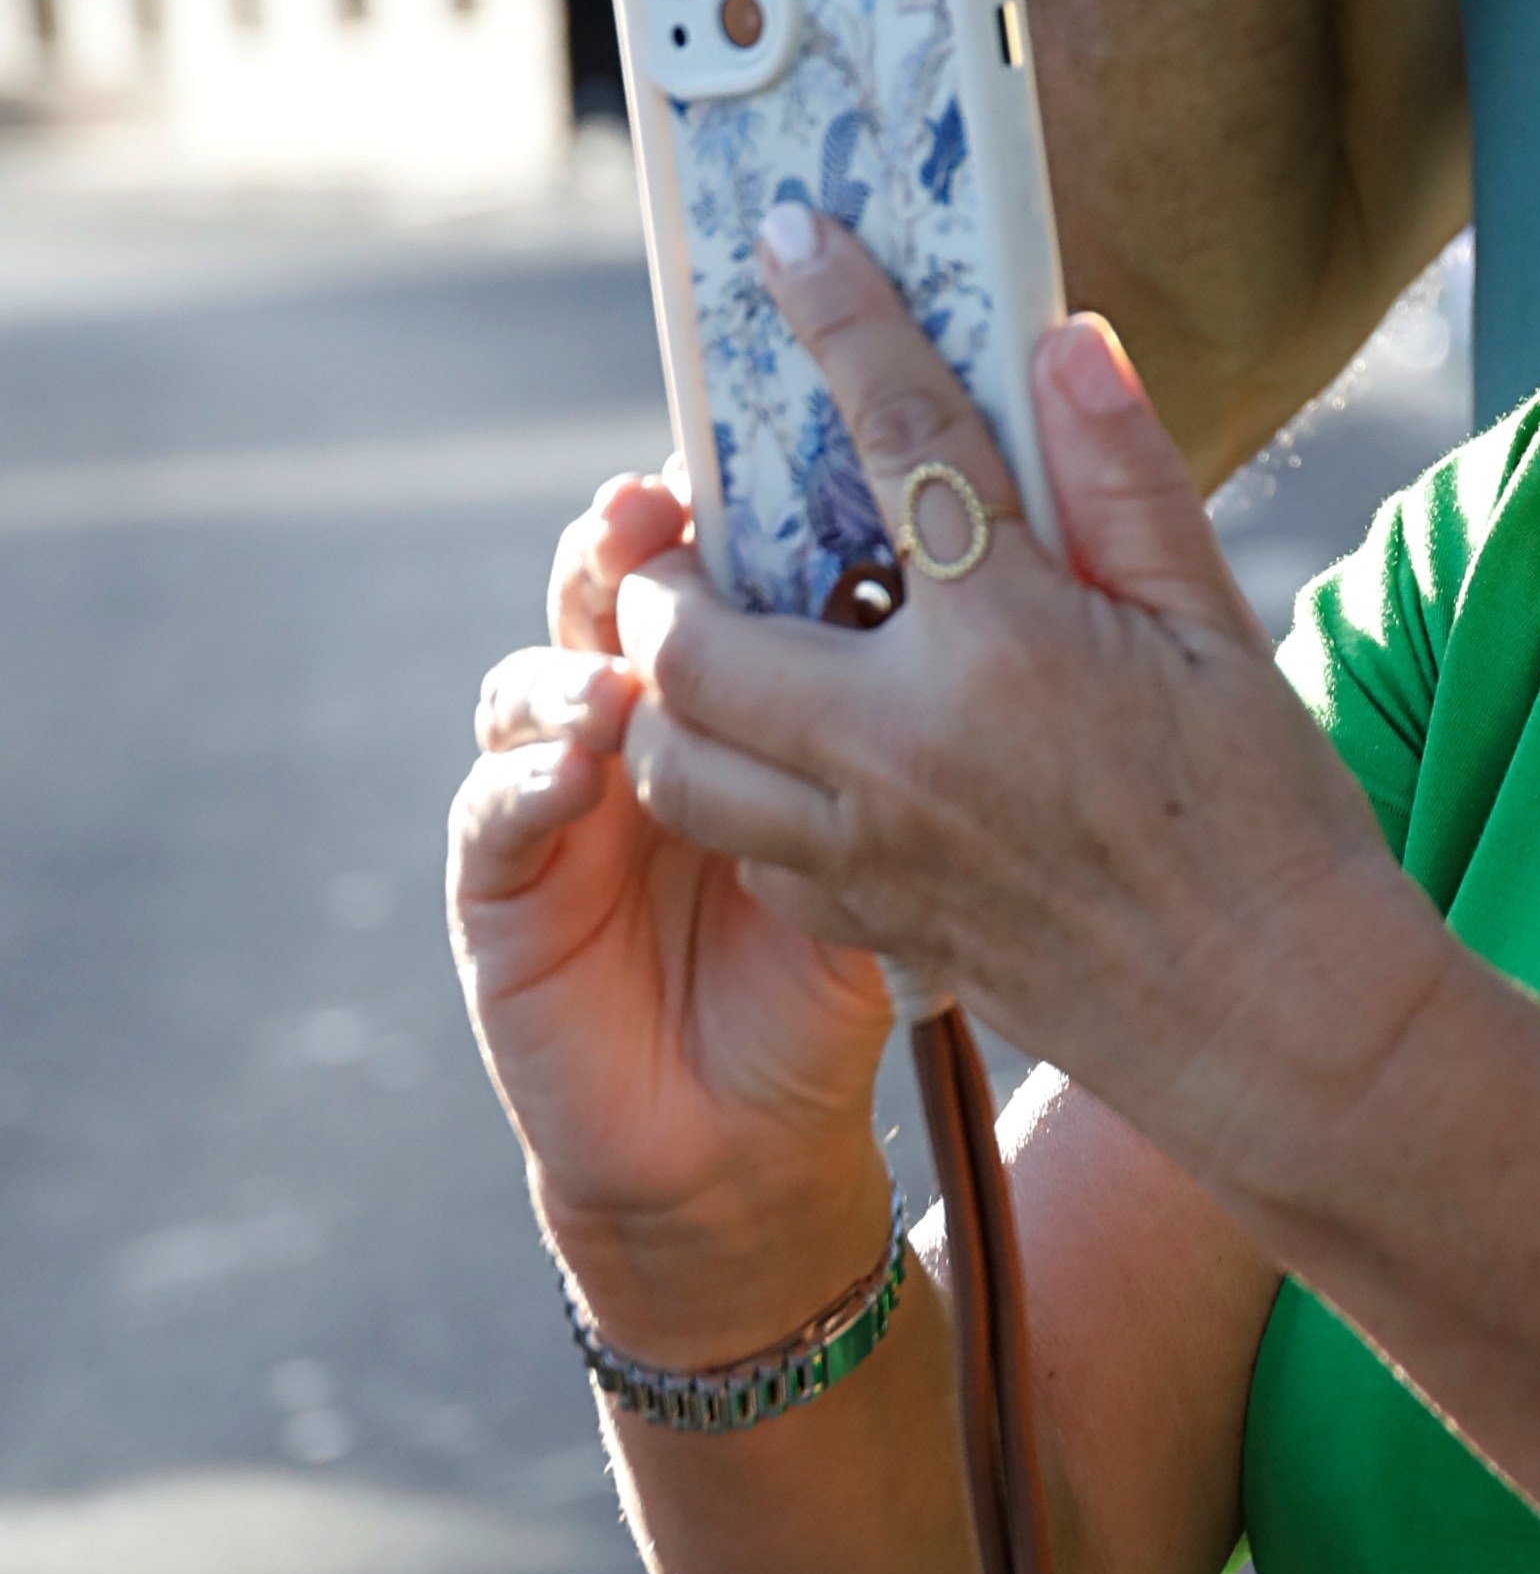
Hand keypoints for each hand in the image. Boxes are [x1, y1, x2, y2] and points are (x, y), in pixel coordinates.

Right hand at [448, 469, 897, 1330]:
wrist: (746, 1142)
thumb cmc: (841, 963)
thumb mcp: (921, 823)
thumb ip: (942, 702)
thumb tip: (1012, 563)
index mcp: (738, 685)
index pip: (717, 555)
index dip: (722, 492)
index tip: (753, 431)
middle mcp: (635, 716)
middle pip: (613, 594)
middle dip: (630, 543)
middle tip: (660, 504)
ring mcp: (556, 795)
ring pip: (536, 680)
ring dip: (577, 651)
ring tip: (630, 656)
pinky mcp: (502, 889)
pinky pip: (494, 810)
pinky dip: (528, 775)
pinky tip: (581, 763)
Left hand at [616, 213, 1445, 1203]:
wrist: (1277, 1022)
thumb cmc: (1265, 817)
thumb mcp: (1214, 627)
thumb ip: (1122, 479)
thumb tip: (1060, 342)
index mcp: (1005, 644)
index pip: (898, 439)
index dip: (841, 321)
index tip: (790, 244)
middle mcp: (905, 747)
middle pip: (699, 637)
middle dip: (672, 570)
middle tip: (700, 534)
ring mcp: (872, 848)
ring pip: (681, 761)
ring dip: (672, 691)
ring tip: (716, 643)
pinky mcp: (871, 921)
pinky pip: (743, 846)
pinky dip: (731, 788)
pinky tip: (791, 753)